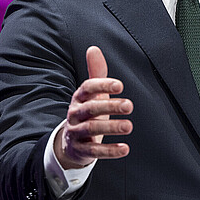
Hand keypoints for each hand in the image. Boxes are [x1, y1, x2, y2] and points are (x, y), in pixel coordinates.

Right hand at [53, 46, 132, 169]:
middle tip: (129, 105)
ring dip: (111, 128)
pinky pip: (94, 151)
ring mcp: (76, 133)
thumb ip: (96, 73)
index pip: (87, 88)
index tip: (120, 85)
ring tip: (129, 126)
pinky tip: (124, 148)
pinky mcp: (80, 150)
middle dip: (110, 106)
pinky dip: (109, 150)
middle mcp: (75, 114)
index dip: (102, 85)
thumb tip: (94, 48)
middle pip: (90, 109)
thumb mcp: (91, 95)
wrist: (70, 143)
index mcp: (79, 98)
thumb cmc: (87, 113)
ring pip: (91, 129)